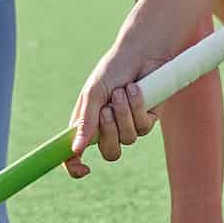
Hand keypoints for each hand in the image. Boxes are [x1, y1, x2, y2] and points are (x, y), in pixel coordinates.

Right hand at [65, 34, 169, 177]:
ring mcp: (129, 126)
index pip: (76, 155)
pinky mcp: (147, 120)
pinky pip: (143, 128)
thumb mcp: (94, 93)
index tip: (83, 169)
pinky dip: (137, 107)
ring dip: (124, 114)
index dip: (76, 167)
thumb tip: (76, 150)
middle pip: (110, 153)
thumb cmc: (112, 70)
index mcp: (87, 124)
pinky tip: (136, 89)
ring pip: (128, 140)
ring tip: (121, 91)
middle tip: (107, 110)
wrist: (140, 53)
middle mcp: (108, 129)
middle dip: (109, 133)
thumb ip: (86, 122)